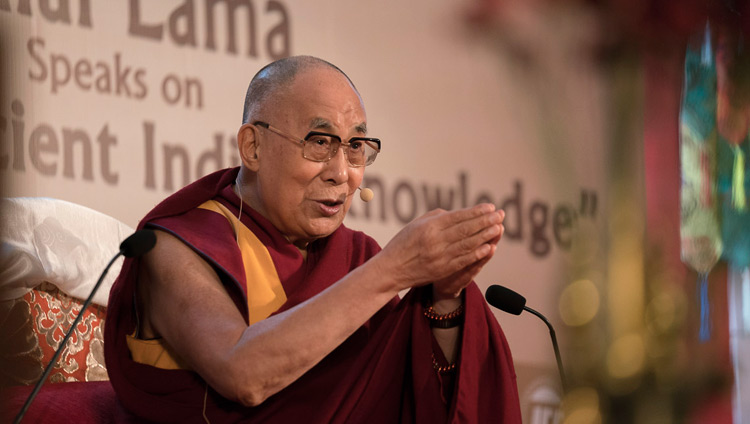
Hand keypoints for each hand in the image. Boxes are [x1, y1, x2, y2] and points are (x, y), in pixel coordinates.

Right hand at [377, 204, 504, 292]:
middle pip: (466, 229)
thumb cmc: (404, 243)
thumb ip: (438, 217)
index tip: (490, 207)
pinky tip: (489, 247)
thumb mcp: (417, 224)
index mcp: (430, 226)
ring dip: (485, 235)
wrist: (391, 269)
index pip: (458, 216)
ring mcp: (440, 256)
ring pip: (468, 244)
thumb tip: (460, 214)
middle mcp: (436, 240)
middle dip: (486, 221)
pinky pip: (463, 260)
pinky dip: (477, 254)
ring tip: (499, 228)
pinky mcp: (442, 270)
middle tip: (500, 214)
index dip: (476, 211)